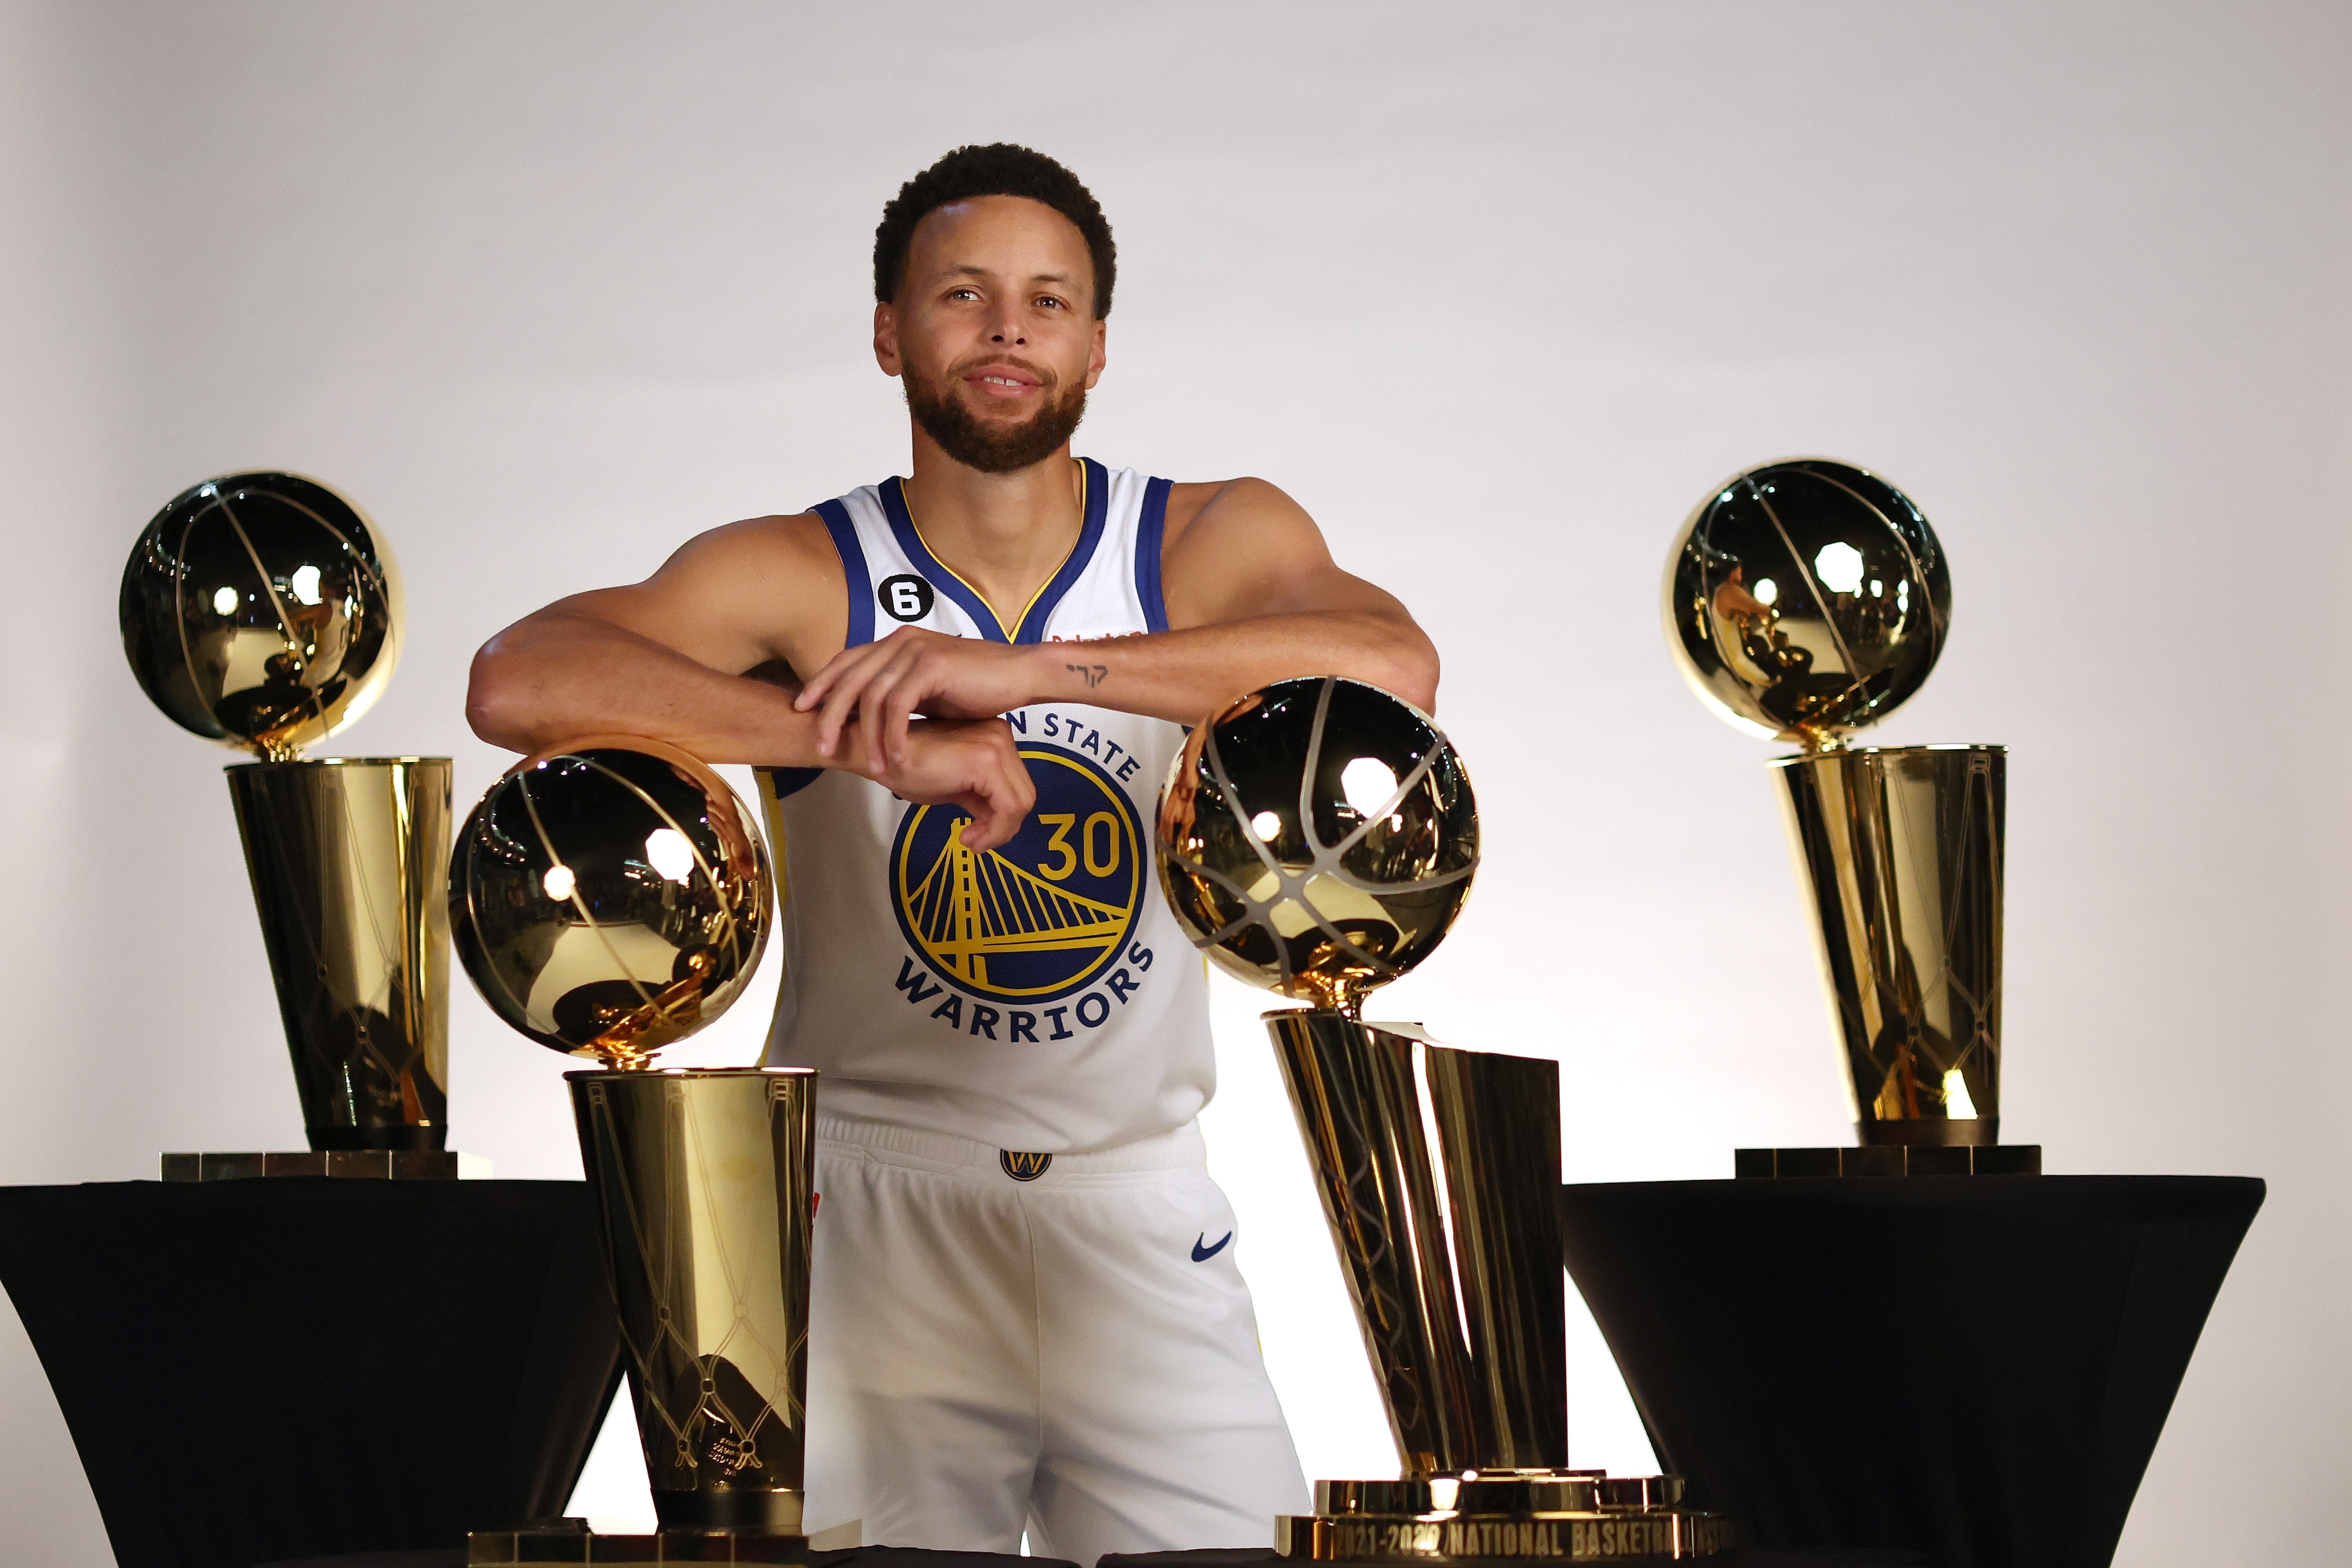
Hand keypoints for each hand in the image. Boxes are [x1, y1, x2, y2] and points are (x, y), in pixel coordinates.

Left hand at [795, 627, 1037, 768]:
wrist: (1020, 674)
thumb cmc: (977, 685)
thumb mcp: (929, 688)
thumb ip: (900, 693)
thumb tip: (873, 714)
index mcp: (897, 642)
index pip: (846, 661)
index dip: (821, 684)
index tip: (802, 709)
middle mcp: (901, 640)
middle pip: (850, 679)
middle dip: (831, 715)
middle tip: (822, 747)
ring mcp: (916, 650)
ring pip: (872, 695)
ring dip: (866, 735)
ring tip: (869, 767)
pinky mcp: (933, 665)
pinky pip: (900, 706)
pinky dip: (894, 735)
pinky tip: (897, 759)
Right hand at [854, 715, 1035, 850]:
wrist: (877, 753)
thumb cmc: (908, 766)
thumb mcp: (955, 787)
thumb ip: (981, 799)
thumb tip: (998, 823)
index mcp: (995, 737)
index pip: (1018, 786)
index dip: (1002, 819)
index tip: (975, 835)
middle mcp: (1001, 735)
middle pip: (1024, 795)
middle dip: (1003, 828)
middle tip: (973, 842)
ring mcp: (995, 746)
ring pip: (1021, 803)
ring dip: (998, 832)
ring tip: (969, 840)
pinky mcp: (985, 761)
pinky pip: (1008, 808)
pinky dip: (994, 831)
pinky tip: (968, 837)